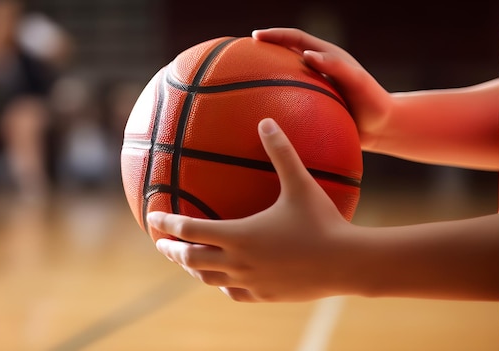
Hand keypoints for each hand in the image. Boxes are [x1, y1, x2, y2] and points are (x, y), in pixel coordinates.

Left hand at [147, 118, 364, 301]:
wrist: (347, 264)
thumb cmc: (323, 221)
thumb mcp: (300, 183)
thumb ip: (280, 151)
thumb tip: (266, 120)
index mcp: (239, 235)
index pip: (190, 229)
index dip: (167, 223)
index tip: (152, 217)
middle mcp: (238, 262)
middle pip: (191, 259)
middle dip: (172, 250)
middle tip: (161, 244)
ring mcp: (250, 282)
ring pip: (209, 279)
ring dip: (192, 268)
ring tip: (186, 260)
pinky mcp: (264, 296)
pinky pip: (232, 292)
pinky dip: (220, 283)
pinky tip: (223, 278)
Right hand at [252, 28, 391, 149]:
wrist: (383, 127)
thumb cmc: (373, 102)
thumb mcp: (357, 82)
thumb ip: (335, 67)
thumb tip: (307, 54)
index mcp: (326, 57)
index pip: (296, 39)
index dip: (275, 35)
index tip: (255, 37)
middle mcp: (318, 70)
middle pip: (286, 55)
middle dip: (265, 52)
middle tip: (242, 56)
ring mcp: (315, 88)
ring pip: (286, 79)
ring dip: (268, 78)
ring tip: (245, 85)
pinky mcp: (314, 107)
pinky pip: (290, 102)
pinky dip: (276, 103)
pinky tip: (263, 116)